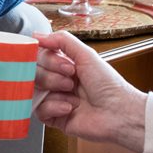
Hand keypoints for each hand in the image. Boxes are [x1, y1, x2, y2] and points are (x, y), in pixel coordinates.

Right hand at [33, 31, 147, 152]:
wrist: (118, 113)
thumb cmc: (108, 84)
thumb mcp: (86, 55)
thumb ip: (61, 40)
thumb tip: (36, 36)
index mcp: (63, 65)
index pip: (39, 56)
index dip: (47, 59)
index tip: (64, 63)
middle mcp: (57, 81)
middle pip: (34, 72)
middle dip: (52, 75)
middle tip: (71, 78)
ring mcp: (54, 99)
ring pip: (34, 90)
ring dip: (53, 90)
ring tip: (72, 94)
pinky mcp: (54, 117)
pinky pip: (38, 110)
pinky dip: (53, 107)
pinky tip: (69, 107)